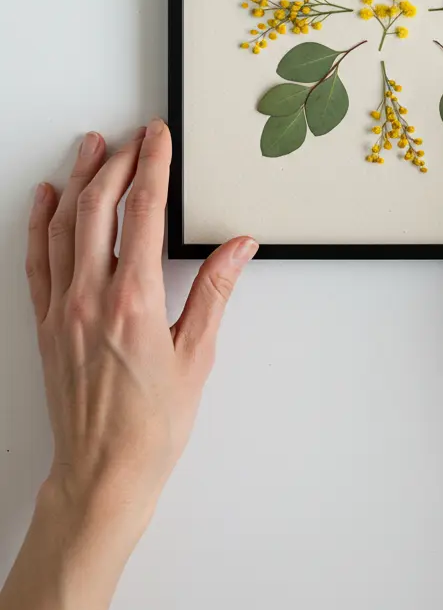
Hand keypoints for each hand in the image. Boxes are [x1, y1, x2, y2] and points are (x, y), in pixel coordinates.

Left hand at [28, 121, 256, 547]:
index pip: (144, 213)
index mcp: (135, 301)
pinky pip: (37, 260)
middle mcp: (92, 297)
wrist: (103, 473)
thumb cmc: (153, 424)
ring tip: (92, 146)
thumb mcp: (197, 355)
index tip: (159, 138)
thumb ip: (215, 292)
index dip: (153, 166)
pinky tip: (47, 200)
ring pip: (64, 225)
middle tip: (135, 136)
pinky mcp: (46, 323)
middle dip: (118, 161)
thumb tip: (238, 245)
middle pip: (99, 206)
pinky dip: (41, 223)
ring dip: (79, 179)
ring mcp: (62, 308)